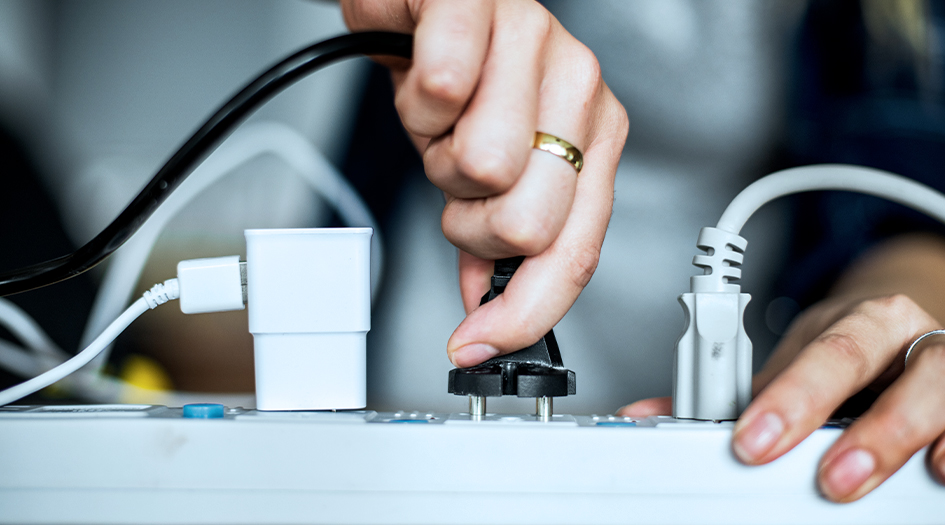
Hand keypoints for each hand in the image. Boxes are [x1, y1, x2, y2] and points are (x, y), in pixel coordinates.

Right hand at [342, 0, 628, 365]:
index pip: (574, 252)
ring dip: (434, 155)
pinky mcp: (483, 3)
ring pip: (481, 166)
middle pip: (524, 225)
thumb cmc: (465, 72)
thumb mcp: (491, 163)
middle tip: (455, 179)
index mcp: (593, 140)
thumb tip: (486, 308)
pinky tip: (422, 73)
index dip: (522, 312)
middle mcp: (580, 91)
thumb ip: (499, 235)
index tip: (478, 343)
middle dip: (466, 221)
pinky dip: (415, 97)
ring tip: (441, 120)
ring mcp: (540, 43)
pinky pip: (445, 86)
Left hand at [618, 234, 944, 501]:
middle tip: (824, 478)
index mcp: (857, 321)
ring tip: (869, 480)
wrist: (900, 335)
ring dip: (901, 439)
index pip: (821, 353)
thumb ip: (732, 395)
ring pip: (937, 391)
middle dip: (845, 424)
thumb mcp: (792, 366)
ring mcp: (942, 364)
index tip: (749, 441)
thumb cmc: (844, 356)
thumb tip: (649, 414)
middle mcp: (905, 335)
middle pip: (875, 369)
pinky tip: (939, 472)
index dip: (786, 399)